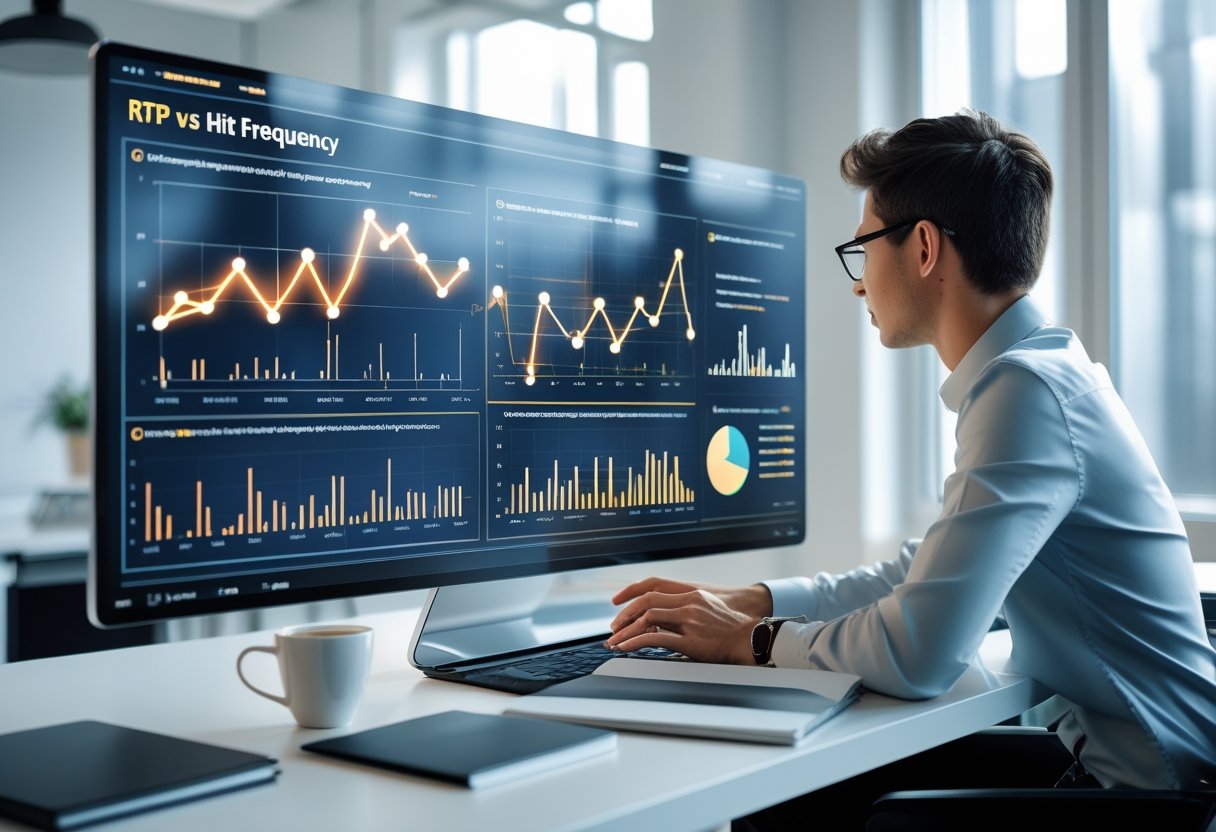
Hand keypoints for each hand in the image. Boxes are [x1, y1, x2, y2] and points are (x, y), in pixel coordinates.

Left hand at [605, 578, 773, 664]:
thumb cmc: (731, 628)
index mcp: (691, 595)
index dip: (632, 597)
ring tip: (615, 642)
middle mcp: (688, 604)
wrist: (751, 638)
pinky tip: (627, 648)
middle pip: (646, 602)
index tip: (619, 607)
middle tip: (613, 628)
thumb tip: (666, 621)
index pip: (653, 591)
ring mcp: (689, 621)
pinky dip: (636, 642)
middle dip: (625, 615)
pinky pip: (656, 639)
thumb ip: (686, 611)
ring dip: (627, 631)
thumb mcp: (708, 610)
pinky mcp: (690, 639)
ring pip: (648, 619)